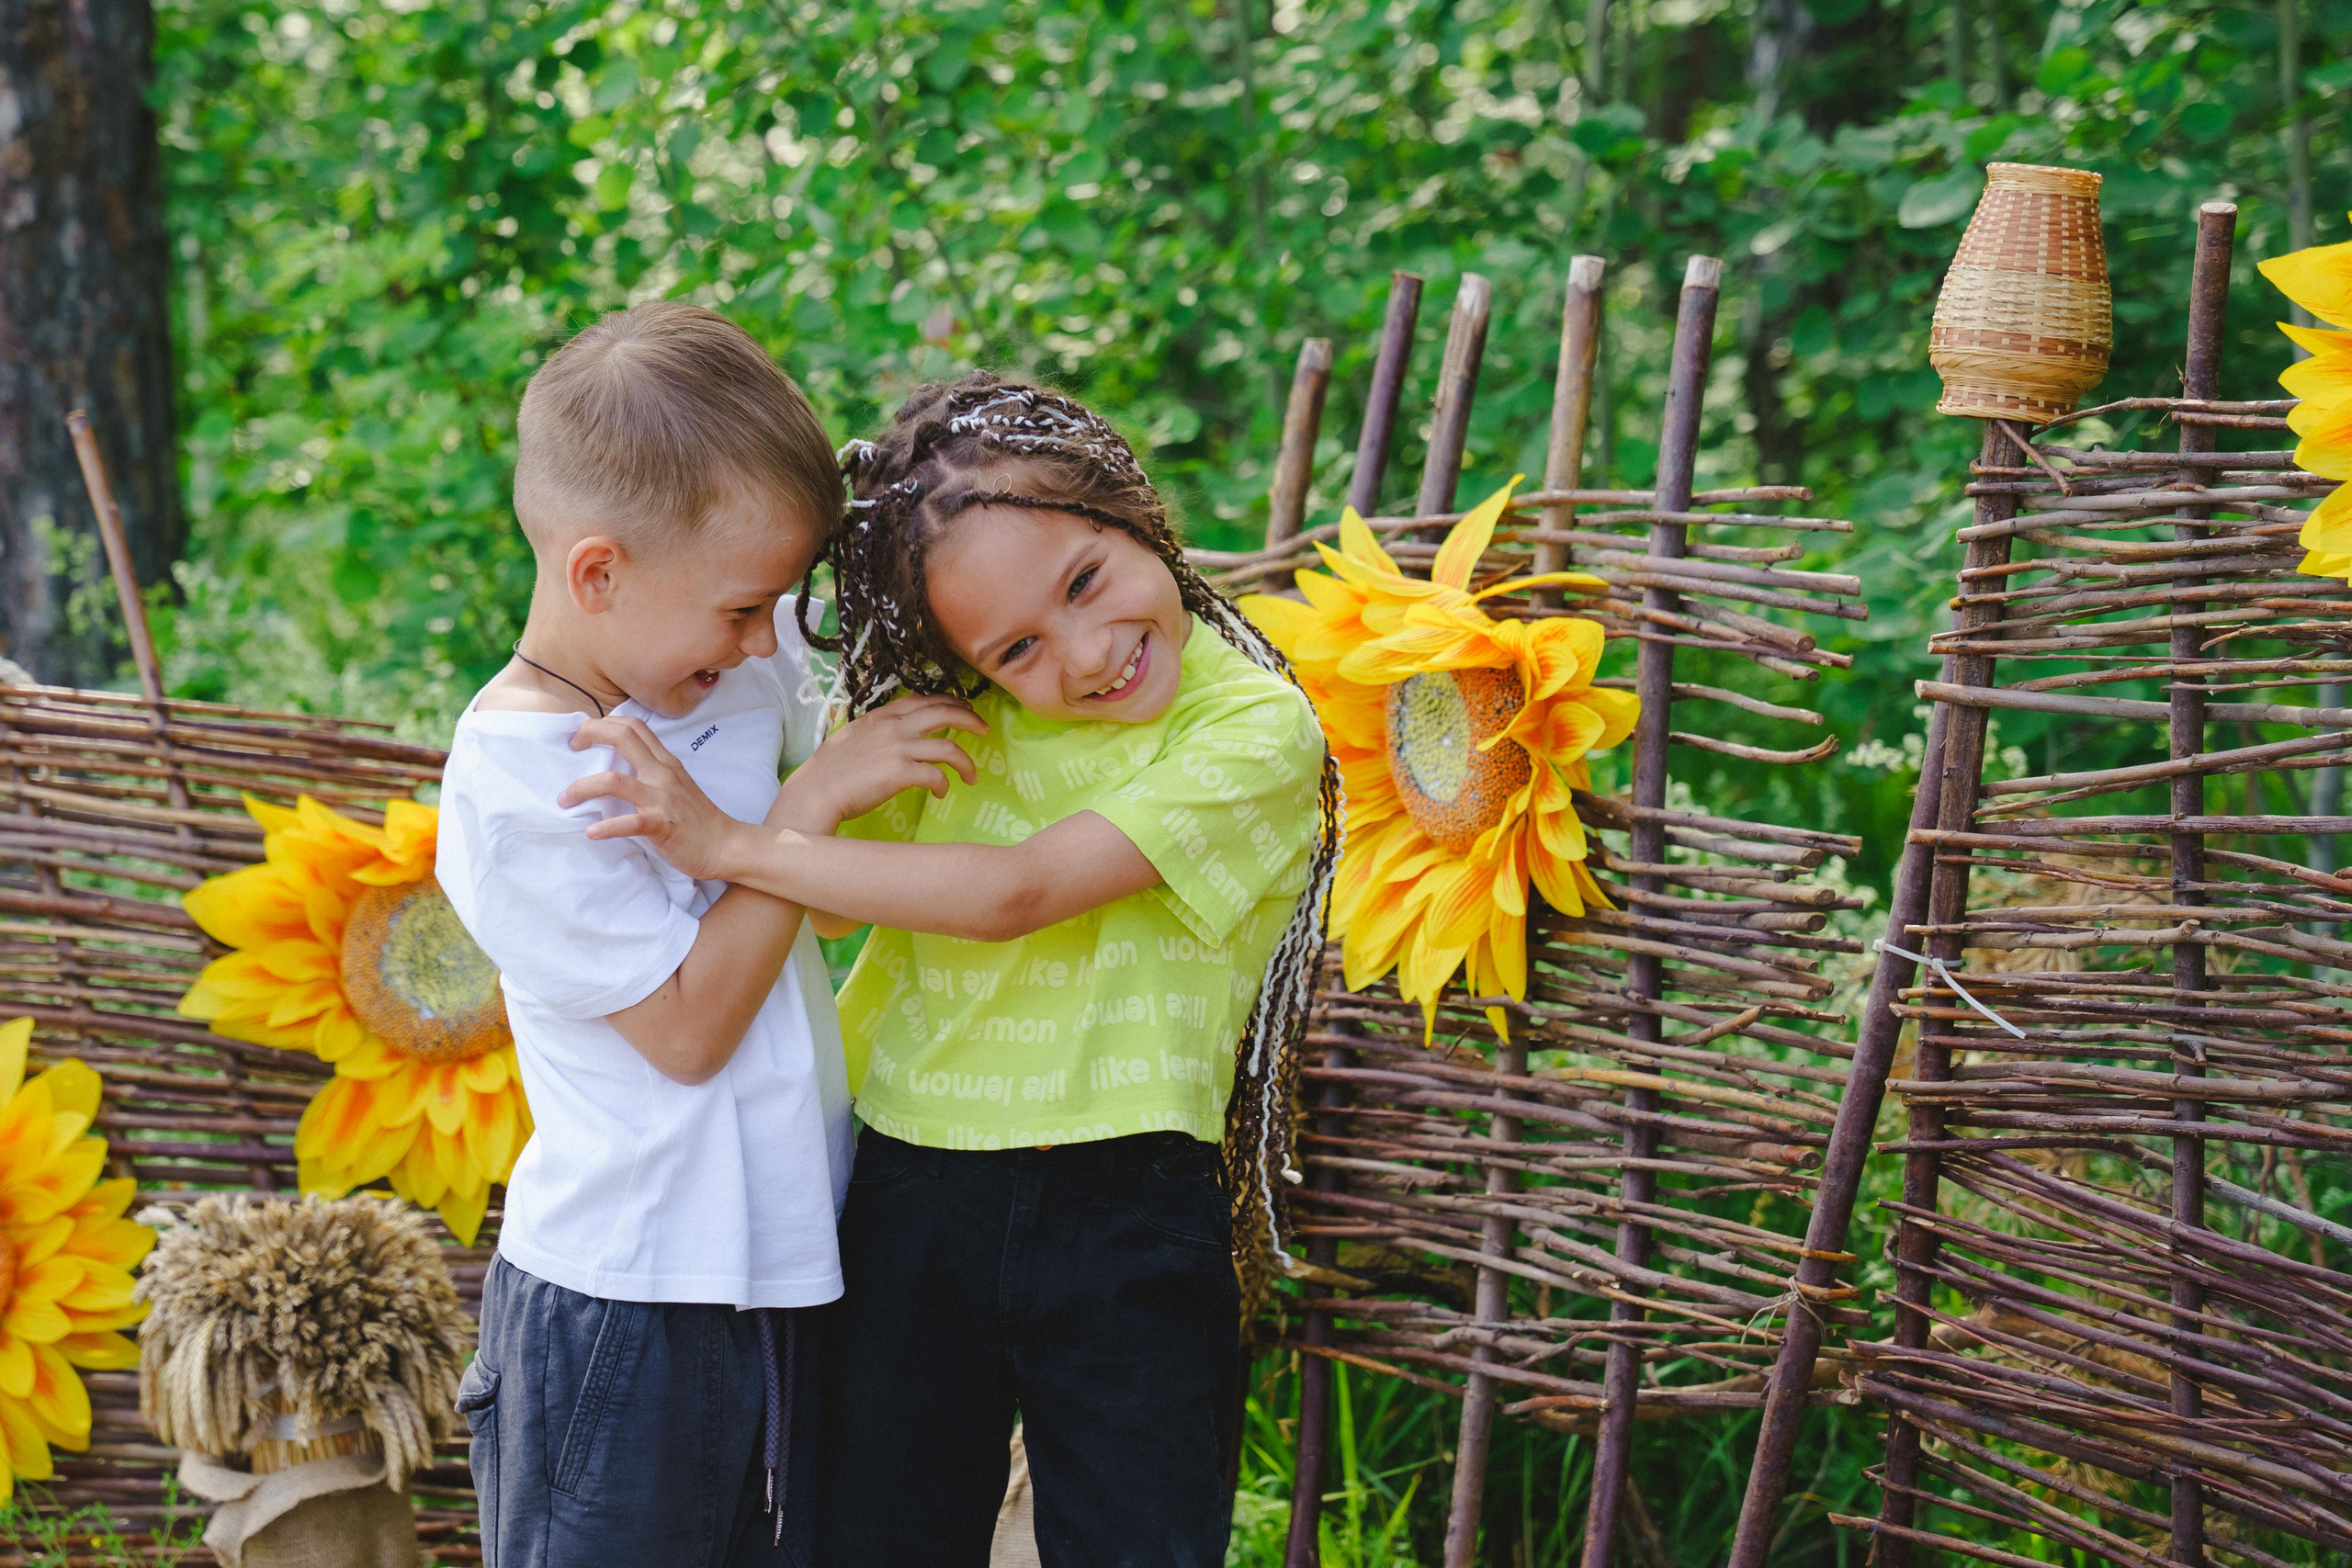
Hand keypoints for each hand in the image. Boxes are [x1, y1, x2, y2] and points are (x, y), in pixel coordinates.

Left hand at [561, 716, 750, 881]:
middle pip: (623, 737)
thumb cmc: (698, 819)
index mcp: (665, 762)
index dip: (604, 724)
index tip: (583, 737)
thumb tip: (620, 768)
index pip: (633, 726)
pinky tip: (591, 832)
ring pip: (614, 781)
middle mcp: (663, 773)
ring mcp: (663, 798)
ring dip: (582, 788)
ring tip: (565, 800)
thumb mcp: (676, 785)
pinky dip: (606, 827)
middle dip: (590, 735)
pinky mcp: (662, 825)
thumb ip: (652, 772)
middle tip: (570, 748)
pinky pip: (630, 822)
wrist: (725, 845)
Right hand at [771, 694, 987, 833]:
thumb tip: (897, 734)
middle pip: (944, 713)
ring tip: (972, 776)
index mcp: (882, 716)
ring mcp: (899, 749)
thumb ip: (878, 731)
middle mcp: (894, 727)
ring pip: (949, 748)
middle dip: (970, 719)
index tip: (964, 709)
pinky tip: (942, 792)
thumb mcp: (854, 737)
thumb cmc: (830, 770)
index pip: (924, 700)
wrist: (816, 791)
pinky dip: (944, 784)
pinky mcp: (901, 773)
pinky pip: (936, 775)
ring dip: (966, 763)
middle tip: (984, 730)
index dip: (949, 702)